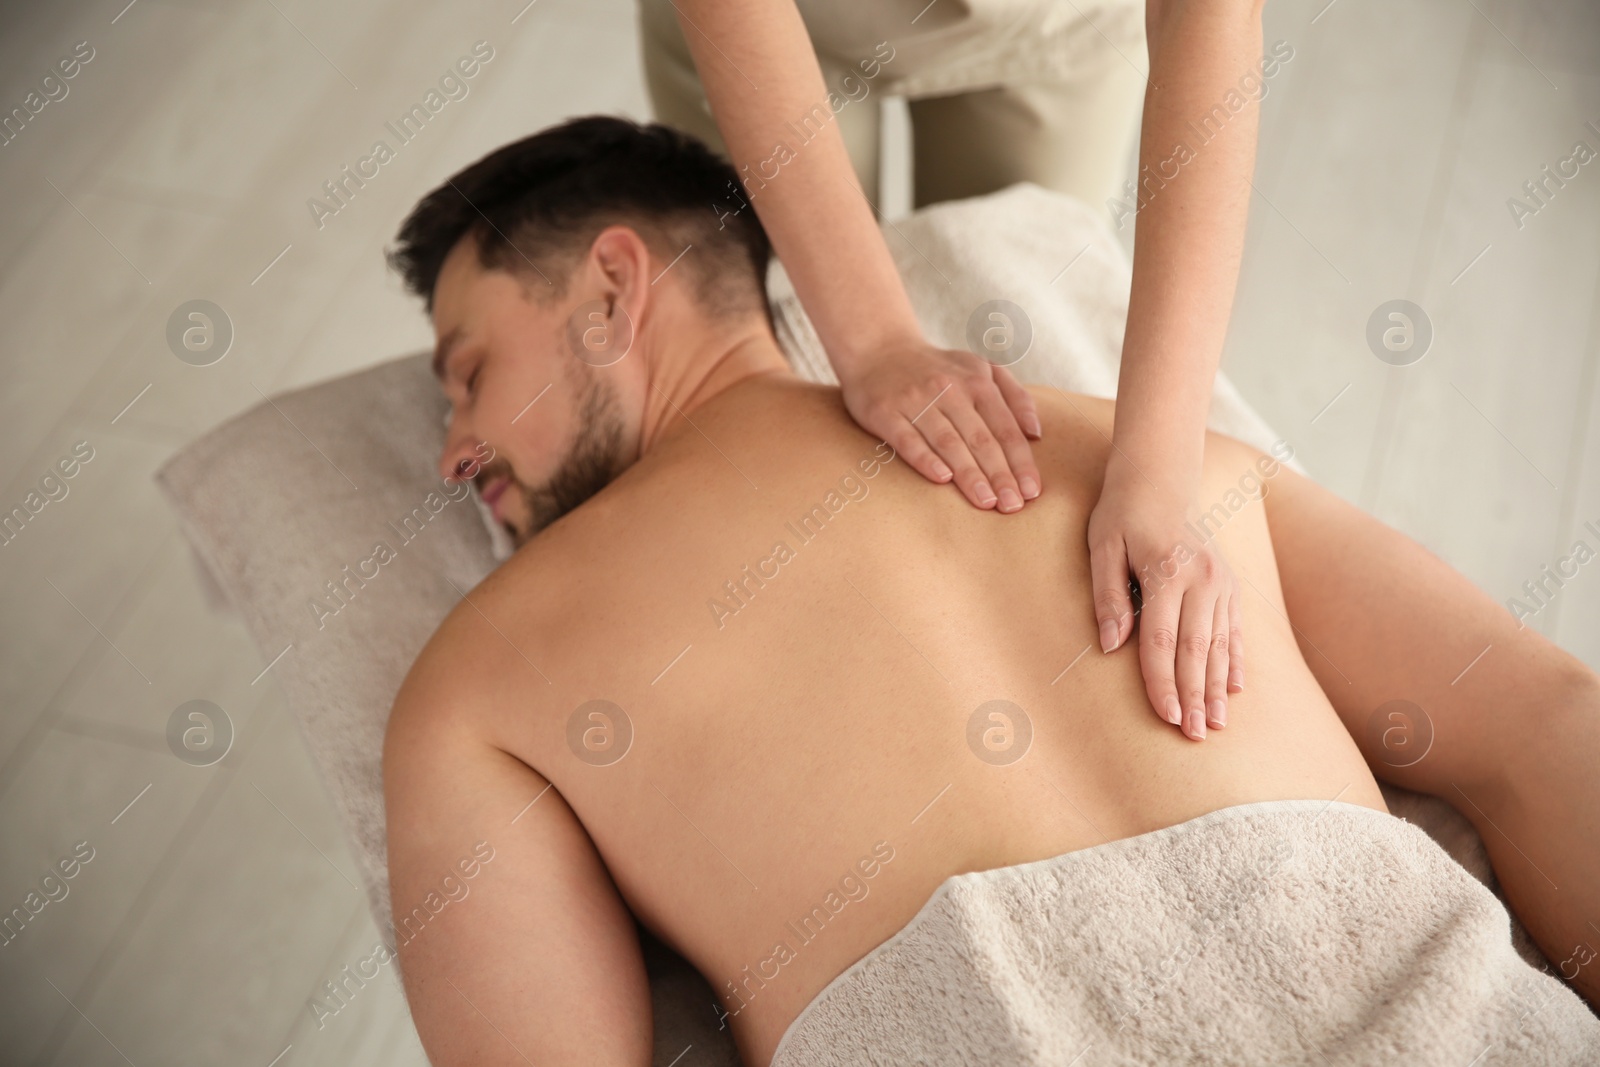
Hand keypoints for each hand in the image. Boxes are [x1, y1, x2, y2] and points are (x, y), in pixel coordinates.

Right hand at [835, 341, 1042, 511]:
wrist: (877, 348)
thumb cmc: (937, 368)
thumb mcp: (980, 367)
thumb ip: (1014, 395)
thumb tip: (1036, 433)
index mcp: (977, 381)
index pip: (1005, 428)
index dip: (1020, 461)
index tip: (1031, 492)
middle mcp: (949, 388)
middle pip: (981, 438)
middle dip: (1000, 474)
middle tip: (1012, 505)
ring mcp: (916, 400)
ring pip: (948, 441)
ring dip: (970, 473)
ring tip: (986, 502)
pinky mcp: (885, 412)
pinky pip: (908, 438)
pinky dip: (926, 458)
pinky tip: (942, 479)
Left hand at [1086, 460, 1242, 740]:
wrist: (1160, 481)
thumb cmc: (1120, 516)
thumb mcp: (1102, 548)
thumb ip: (1108, 596)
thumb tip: (1112, 646)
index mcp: (1166, 571)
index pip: (1162, 641)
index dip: (1163, 684)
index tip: (1167, 718)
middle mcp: (1201, 578)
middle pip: (1197, 650)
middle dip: (1194, 696)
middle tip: (1196, 736)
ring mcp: (1221, 581)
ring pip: (1221, 645)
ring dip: (1217, 688)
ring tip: (1217, 724)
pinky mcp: (1230, 583)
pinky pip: (1235, 630)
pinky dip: (1235, 661)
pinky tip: (1234, 689)